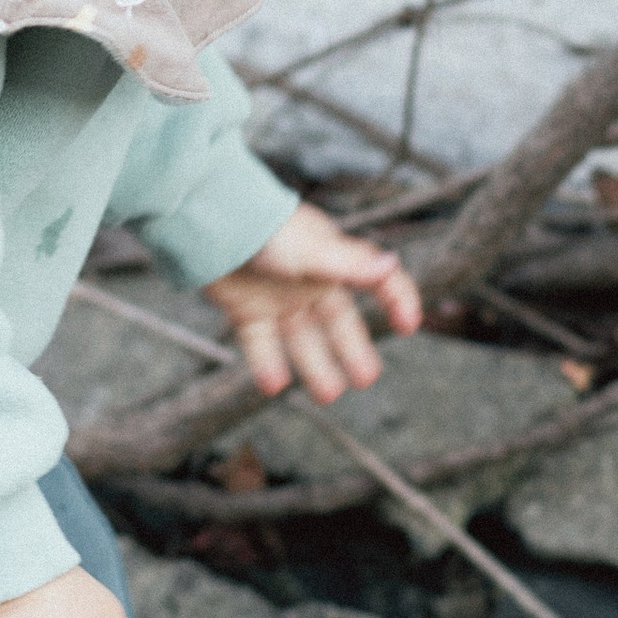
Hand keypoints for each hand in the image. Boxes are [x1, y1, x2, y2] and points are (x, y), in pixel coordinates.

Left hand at [203, 200, 422, 403]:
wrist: (208, 222)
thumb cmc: (265, 228)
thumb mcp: (311, 250)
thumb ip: (350, 264)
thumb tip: (391, 266)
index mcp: (333, 260)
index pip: (375, 280)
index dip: (398, 299)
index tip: (409, 325)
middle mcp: (309, 280)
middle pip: (339, 320)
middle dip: (353, 349)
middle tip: (366, 379)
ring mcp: (278, 296)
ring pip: (303, 338)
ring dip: (315, 366)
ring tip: (329, 395)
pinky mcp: (247, 308)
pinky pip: (261, 342)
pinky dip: (267, 364)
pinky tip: (274, 386)